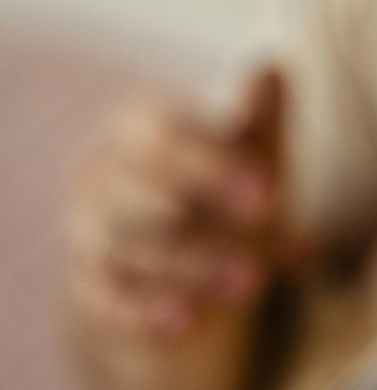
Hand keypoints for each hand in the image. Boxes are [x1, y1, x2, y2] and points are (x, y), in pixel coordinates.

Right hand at [69, 69, 308, 342]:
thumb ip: (260, 125)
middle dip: (201, 200)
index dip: (212, 157)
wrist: (180, 283)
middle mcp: (100, 179)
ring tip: (252, 280)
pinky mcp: (90, 295)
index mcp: (137, 132)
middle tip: (267, 217)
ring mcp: (88, 237)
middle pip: (136, 184)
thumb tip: (275, 66)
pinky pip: (105, 301)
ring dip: (192, 263)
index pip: (160, 130)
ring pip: (126, 246)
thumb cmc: (220, 203)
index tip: (268, 187)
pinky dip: (143, 312)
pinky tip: (184, 323)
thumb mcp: (251, 165)